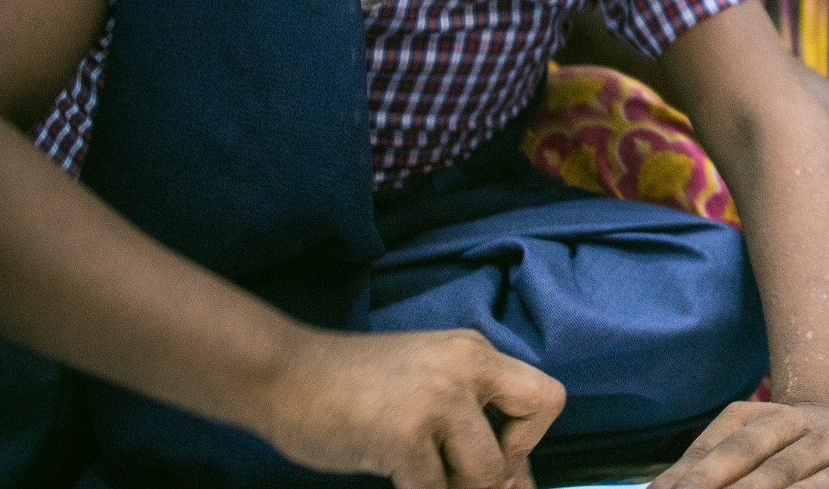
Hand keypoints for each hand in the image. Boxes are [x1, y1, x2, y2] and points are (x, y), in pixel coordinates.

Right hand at [253, 327, 564, 488]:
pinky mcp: (403, 433)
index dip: (528, 437)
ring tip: (420, 477)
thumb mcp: (425, 391)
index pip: (546, 397)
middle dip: (505, 468)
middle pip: (537, 419)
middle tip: (460, 478)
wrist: (282, 375)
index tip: (493, 455)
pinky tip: (394, 479)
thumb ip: (472, 427)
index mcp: (474, 353)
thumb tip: (519, 486)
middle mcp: (466, 365)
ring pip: (487, 471)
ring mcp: (437, 397)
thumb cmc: (351, 391)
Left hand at [655, 401, 828, 488]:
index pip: (716, 445)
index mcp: (755, 414)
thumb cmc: (782, 452)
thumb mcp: (745, 447)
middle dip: (711, 480)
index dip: (687, 472)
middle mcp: (791, 421)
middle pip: (746, 450)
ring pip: (784, 470)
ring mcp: (826, 443)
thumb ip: (704, 467)